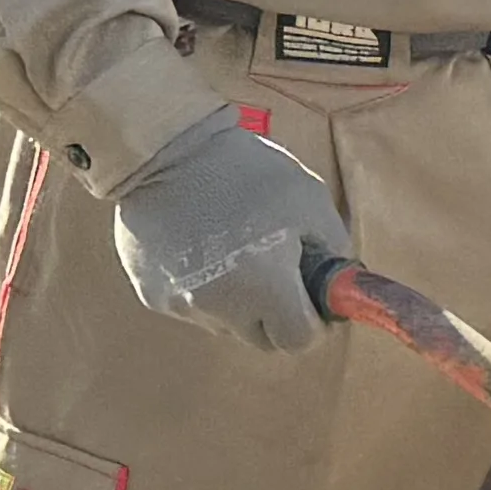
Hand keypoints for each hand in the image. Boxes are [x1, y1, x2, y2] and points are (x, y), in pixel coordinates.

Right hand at [104, 109, 349, 354]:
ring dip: (237, 298)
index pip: (299, 341)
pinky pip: (190, 304)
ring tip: (231, 243)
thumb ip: (332, 249)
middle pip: (262, 338)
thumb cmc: (243, 169)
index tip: (311, 296)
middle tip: (275, 268)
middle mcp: (221, 308)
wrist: (163, 148)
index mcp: (266, 288)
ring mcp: (181, 305)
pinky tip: (197, 241)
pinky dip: (200, 284)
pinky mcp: (151, 295)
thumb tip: (339, 285)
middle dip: (276, 312)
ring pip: (225, 322)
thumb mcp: (308, 199)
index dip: (312, 321)